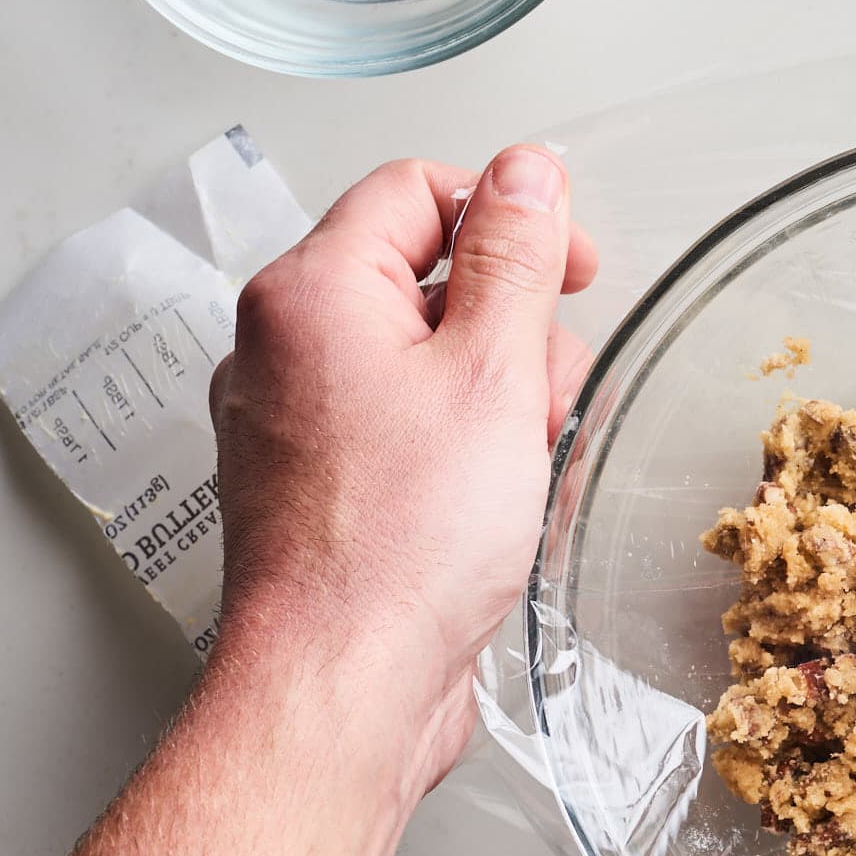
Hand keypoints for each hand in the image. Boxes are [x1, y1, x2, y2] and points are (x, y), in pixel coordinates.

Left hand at [207, 148, 598, 802]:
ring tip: (525, 463)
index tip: (572, 266)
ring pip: (424, 361)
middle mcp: (283, 346)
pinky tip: (498, 503)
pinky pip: (406, 429)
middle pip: (425, 278)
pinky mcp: (319, 486)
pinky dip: (463, 450)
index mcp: (311, 292)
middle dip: (513, 328)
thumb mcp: (495, 372)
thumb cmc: (402, 544)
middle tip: (548, 391)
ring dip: (499, 397)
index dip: (509, 215)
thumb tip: (526, 172)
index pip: (417, 191)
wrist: (344, 683)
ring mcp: (294, 420)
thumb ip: (514, 256)